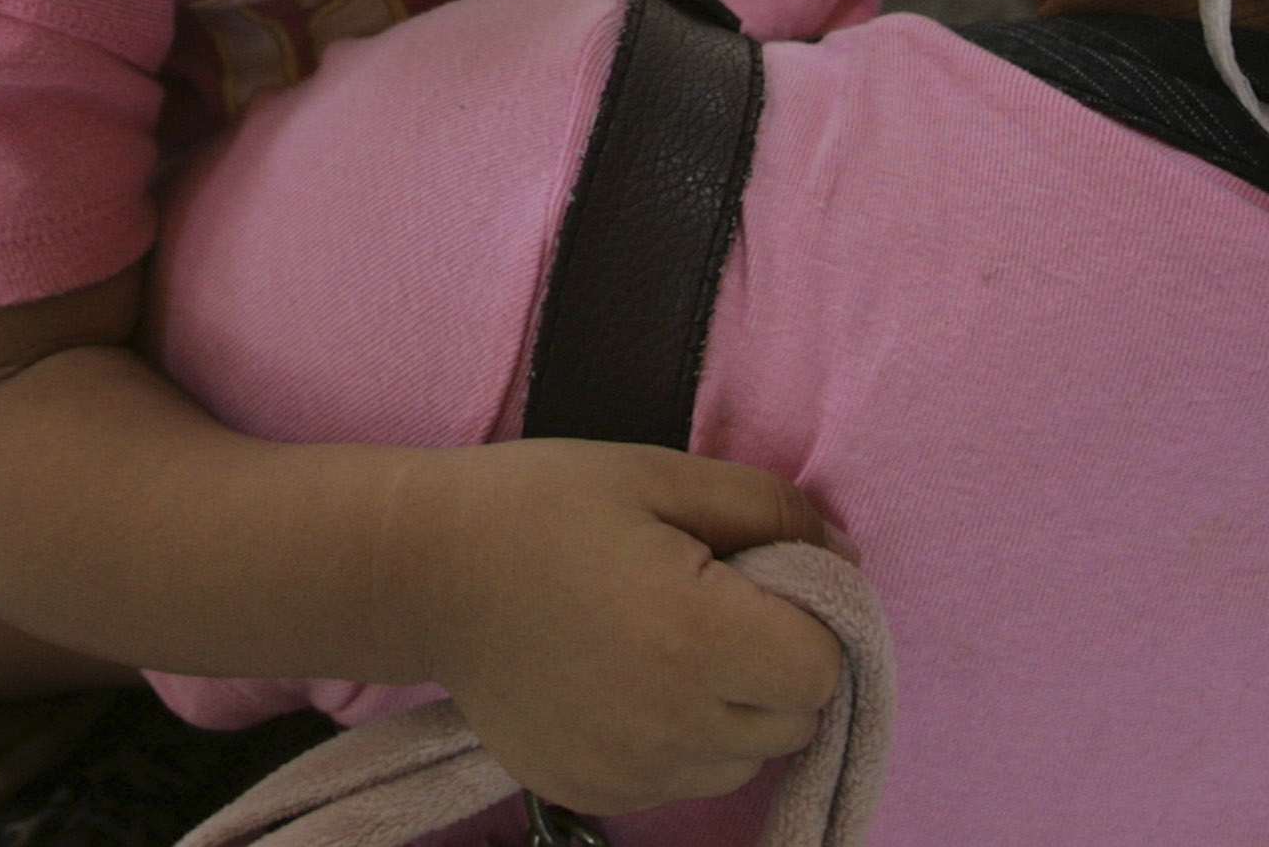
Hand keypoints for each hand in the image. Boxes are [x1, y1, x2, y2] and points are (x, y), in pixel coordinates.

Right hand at [398, 442, 848, 815]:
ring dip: (737, 712)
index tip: (765, 583)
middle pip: (793, 721)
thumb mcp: (659, 475)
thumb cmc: (541, 507)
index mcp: (695, 638)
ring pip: (744, 760)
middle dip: (778, 666)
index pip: (821, 668)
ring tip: (673, 647)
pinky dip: (682, 743)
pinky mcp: (592, 792)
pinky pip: (682, 784)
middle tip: (720, 608)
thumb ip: (767, 510)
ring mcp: (629, 771)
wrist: (423, 572)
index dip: (810, 622)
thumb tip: (844, 555)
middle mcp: (671, 723)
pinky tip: (632, 682)